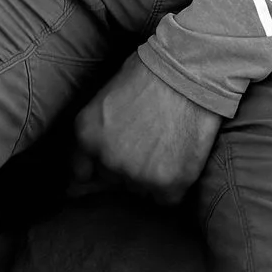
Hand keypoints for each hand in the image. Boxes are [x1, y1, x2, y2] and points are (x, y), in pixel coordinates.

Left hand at [70, 54, 222, 204]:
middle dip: (126, 167)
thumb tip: (96, 150)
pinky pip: (165, 199)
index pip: (81, 171)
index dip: (97, 166)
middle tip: (146, 144)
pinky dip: (172, 186)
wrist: (190, 72)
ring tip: (165, 146)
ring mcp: (136, 175)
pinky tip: (179, 161)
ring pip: (139, 190)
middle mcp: (107, 160)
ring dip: (149, 176)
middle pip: (112, 180)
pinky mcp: (168, 185)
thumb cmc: (151, 72)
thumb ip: (98, 128)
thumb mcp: (108, 93)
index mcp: (86, 134)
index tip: (108, 163)